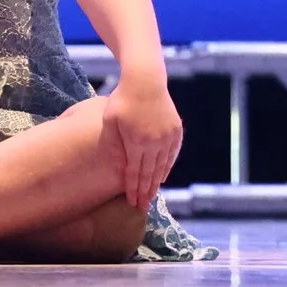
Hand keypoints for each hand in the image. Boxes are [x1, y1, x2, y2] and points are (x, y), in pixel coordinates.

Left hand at [100, 76, 182, 211]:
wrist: (145, 81)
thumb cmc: (122, 99)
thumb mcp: (110, 121)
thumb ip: (114, 146)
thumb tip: (119, 168)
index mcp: (137, 142)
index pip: (135, 172)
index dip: (134, 189)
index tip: (132, 202)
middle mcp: (155, 142)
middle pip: (150, 173)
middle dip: (146, 191)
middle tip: (143, 206)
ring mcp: (167, 136)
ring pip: (162, 165)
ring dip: (157, 181)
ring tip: (152, 194)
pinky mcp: (175, 130)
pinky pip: (172, 154)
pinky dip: (167, 166)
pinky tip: (163, 175)